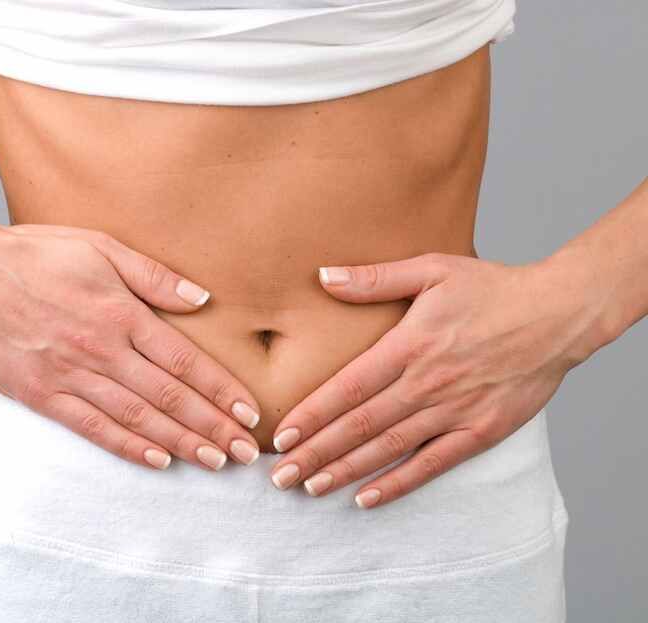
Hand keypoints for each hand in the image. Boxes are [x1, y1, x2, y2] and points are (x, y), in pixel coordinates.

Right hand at [0, 223, 261, 470]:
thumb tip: (203, 300)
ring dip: (181, 442)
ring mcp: (72, 375)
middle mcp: (103, 349)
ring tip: (215, 462)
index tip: (250, 413)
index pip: (186, 361)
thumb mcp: (102, 248)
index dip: (222, 391)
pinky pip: (93, 428)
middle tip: (246, 452)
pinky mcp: (43, 396)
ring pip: (138, 418)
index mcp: (122, 313)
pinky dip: (128, 447)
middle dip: (213, 426)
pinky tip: (158, 461)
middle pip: (170, 396)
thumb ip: (155, 277)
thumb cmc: (39, 255)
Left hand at [269, 252, 605, 507]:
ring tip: (310, 487)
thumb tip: (323, 277)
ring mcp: (454, 410)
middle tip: (280, 475)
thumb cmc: (492, 288)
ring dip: (346, 471)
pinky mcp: (480, 431)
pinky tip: (366, 498)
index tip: (282, 435)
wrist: (558, 314)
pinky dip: (398, 484)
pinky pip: (432, 464)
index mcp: (410, 344)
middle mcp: (427, 382)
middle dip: (316, 452)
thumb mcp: (433, 268)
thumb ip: (375, 278)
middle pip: (360, 425)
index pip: (348, 387)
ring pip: (389, 448)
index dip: (312, 413)